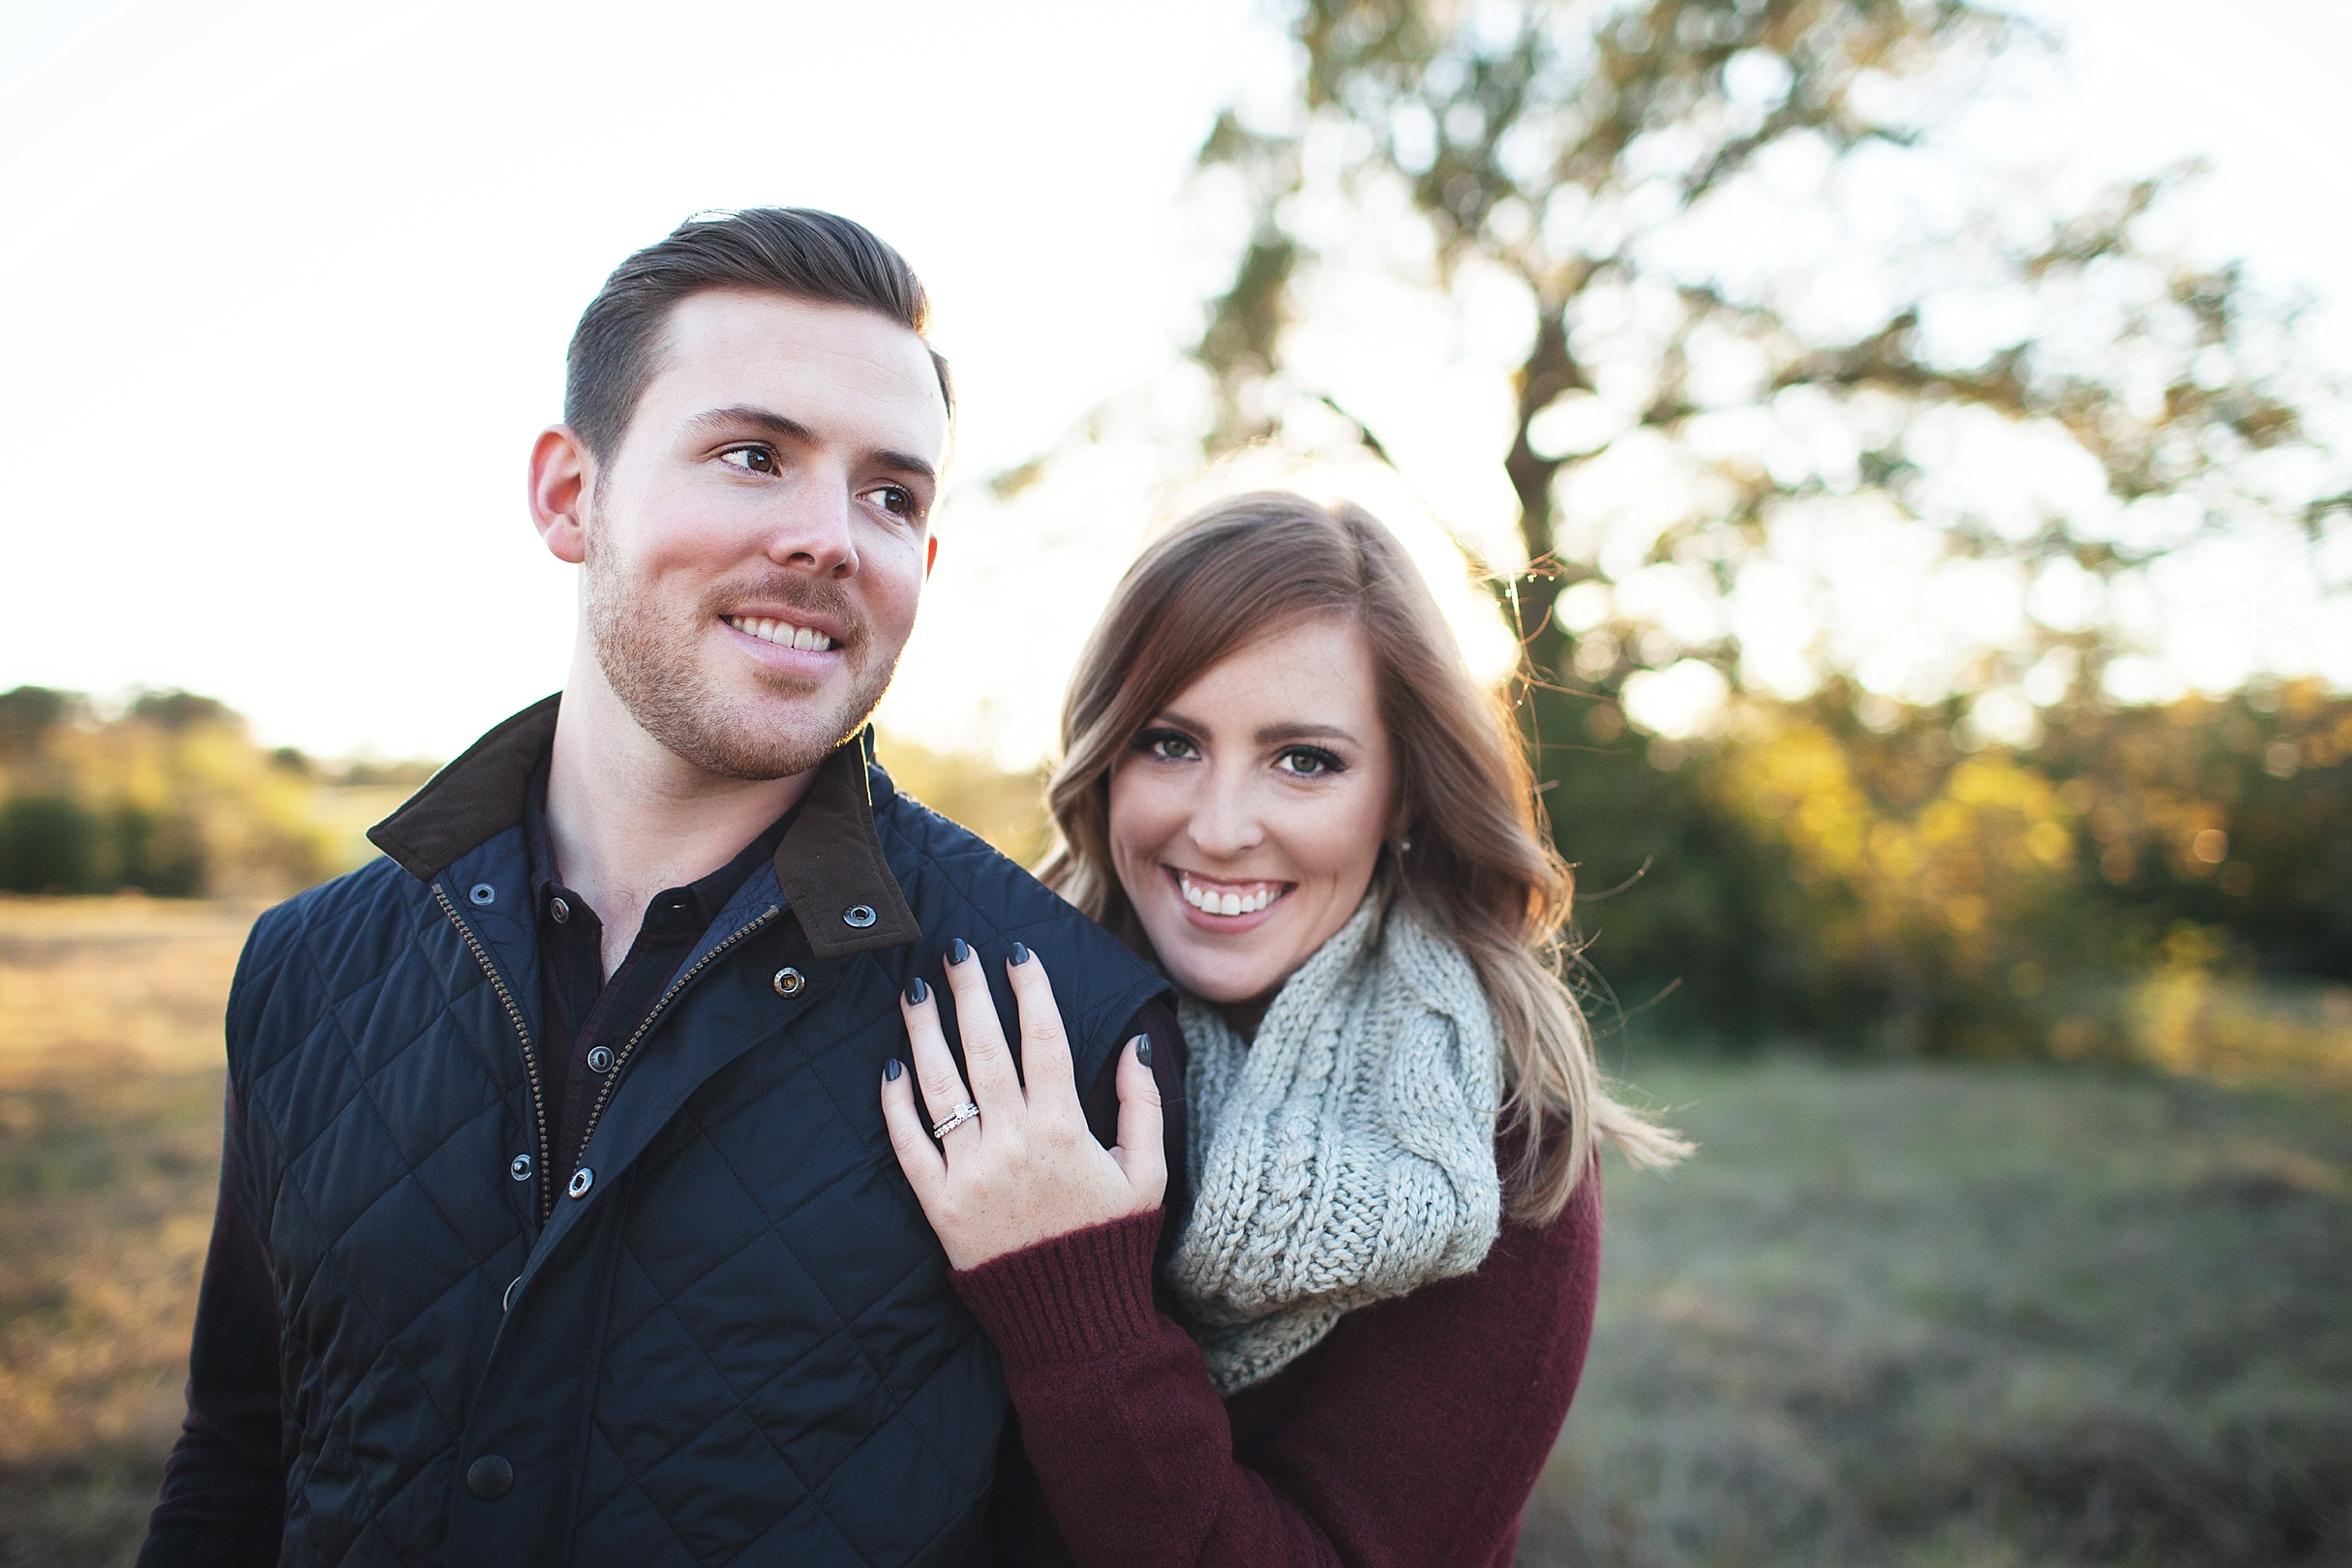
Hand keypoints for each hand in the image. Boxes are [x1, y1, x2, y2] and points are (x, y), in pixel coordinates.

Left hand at [880, 940, 1164, 1270]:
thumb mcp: (1147, 1174)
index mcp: (1065, 1128)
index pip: (1044, 1038)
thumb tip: (1136, 1042)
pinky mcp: (939, 1203)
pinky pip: (908, 1144)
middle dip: (970, 992)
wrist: (1069, 1319)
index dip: (1030, 988)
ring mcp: (970, 1170)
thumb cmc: (1109, 1241)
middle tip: (955, 950)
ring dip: (924, 1033)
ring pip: (940, 1085)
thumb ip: (1143, 1105)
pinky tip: (890, 1067)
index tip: (1017, 952)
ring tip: (914, 992)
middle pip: (986, 1048)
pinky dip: (896, 1104)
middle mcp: (1014, 1141)